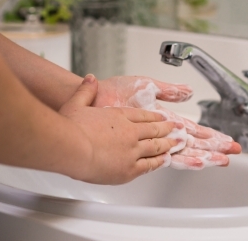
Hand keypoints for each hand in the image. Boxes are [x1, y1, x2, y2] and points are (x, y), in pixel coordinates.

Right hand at [60, 74, 180, 184]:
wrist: (71, 148)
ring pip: (156, 146)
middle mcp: (130, 132)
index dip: (154, 117)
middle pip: (154, 129)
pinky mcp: (130, 169)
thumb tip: (90, 79)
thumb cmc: (71, 128)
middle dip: (167, 128)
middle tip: (177, 128)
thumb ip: (85, 91)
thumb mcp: (76, 103)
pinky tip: (165, 160)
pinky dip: (160, 162)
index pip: (142, 115)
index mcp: (119, 117)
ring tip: (176, 143)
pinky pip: (150, 165)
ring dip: (168, 144)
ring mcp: (132, 151)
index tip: (162, 117)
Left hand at [91, 77, 241, 169]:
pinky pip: (168, 155)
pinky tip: (197, 163)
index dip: (210, 134)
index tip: (225, 139)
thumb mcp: (146, 85)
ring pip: (185, 151)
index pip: (192, 128)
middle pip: (194, 142)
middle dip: (214, 147)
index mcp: (164, 118)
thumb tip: (189, 91)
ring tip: (221, 160)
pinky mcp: (142, 147)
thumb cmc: (114, 92)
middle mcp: (161, 132)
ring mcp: (153, 141)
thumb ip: (168, 89)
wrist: (92, 99)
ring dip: (205, 155)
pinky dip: (185, 159)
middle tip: (233, 153)